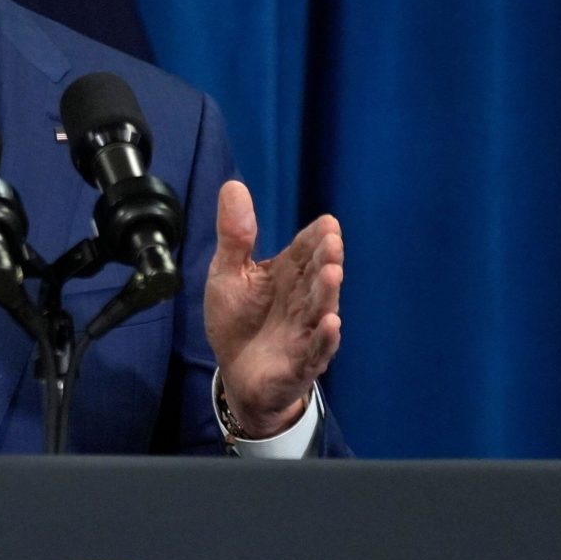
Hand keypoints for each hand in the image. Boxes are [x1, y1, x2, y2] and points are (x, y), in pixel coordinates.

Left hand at [203, 182, 341, 437]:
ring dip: (327, 293)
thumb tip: (233, 185)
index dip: (316, 238)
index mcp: (288, 274)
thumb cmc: (239, 320)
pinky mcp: (301, 362)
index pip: (306, 251)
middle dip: (325, 259)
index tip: (326, 223)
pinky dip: (325, 338)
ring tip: (332, 272)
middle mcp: (302, 299)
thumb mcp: (228, 273)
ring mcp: (305, 331)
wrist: (237, 374)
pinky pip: (316, 350)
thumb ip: (235, 235)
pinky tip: (331, 323)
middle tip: (332, 241)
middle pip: (316, 277)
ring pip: (320, 309)